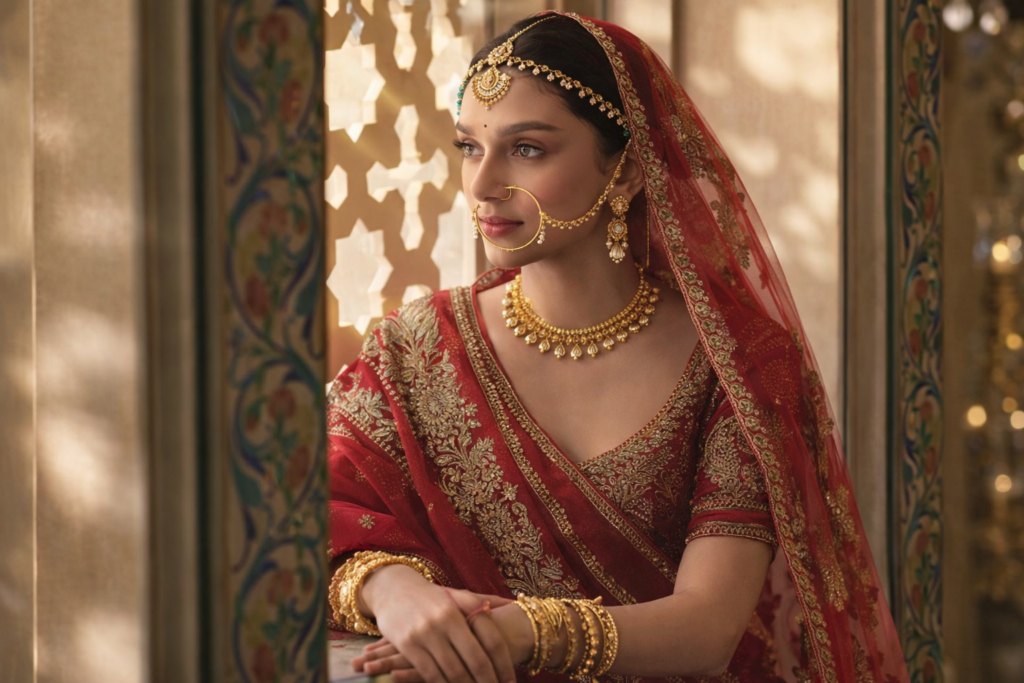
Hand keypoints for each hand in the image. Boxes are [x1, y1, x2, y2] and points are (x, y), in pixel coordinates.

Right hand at [358, 568, 517, 682]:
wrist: (393, 588)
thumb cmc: (433, 597)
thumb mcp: (460, 594)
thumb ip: (487, 601)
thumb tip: (516, 603)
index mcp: (464, 608)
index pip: (492, 641)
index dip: (504, 665)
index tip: (510, 682)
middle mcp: (446, 619)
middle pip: (476, 660)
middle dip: (488, 682)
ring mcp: (426, 632)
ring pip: (454, 671)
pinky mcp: (407, 644)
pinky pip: (430, 674)